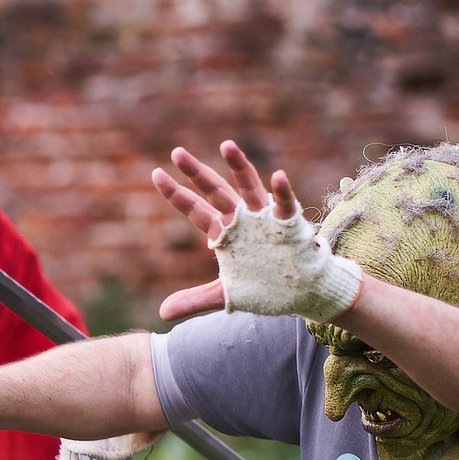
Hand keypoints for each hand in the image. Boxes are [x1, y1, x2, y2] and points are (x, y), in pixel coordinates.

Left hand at [151, 142, 358, 323]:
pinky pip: (285, 205)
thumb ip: (195, 299)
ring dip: (239, 167)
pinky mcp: (288, 225)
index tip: (156, 175)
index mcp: (224, 233)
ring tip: (226, 146)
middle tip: (176, 152)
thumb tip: (162, 314)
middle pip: (215, 191)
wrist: (301, 292)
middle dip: (197, 172)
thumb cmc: (265, 286)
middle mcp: (241, 220)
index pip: (195, 210)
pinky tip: (278, 176)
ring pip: (249, 187)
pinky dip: (282, 191)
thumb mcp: (226, 294)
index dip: (177, 194)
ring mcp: (264, 219)